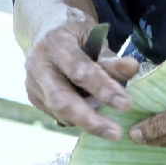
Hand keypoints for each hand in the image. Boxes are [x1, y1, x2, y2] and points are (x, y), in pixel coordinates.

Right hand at [23, 9, 139, 139]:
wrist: (47, 30)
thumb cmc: (76, 34)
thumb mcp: (95, 37)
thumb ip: (111, 58)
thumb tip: (133, 68)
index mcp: (54, 43)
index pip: (79, 71)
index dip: (103, 89)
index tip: (126, 105)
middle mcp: (37, 63)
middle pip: (61, 99)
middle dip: (89, 120)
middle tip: (115, 134)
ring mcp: (32, 82)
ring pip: (59, 111)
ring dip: (86, 121)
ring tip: (109, 126)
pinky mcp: (32, 96)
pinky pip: (57, 114)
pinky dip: (76, 119)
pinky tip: (91, 116)